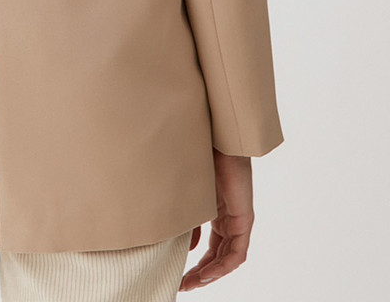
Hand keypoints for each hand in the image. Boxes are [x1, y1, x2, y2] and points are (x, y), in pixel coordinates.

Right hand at [179, 149, 254, 289]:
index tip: (178, 273)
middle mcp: (228, 218)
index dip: (196, 262)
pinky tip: (208, 272)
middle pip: (218, 255)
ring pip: (228, 257)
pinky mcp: (243, 217)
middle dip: (201, 273)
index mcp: (215, 210)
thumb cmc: (197, 156)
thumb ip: (187, 218)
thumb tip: (186, 246)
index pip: (209, 245)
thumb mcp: (187, 192)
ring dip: (211, 273)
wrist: (214, 137)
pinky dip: (223, 265)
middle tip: (183, 284)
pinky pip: (237, 251)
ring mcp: (237, 219)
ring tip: (193, 283)